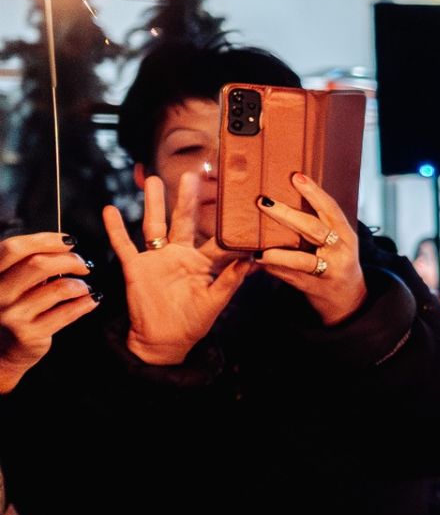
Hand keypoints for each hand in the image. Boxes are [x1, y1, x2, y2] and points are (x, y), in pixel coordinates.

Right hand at [0, 233, 96, 392]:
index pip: (15, 248)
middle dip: (69, 260)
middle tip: (83, 264)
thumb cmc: (10, 311)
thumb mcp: (8, 285)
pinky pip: (67, 312)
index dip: (45, 240)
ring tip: (85, 286)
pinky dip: (85, 303)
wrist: (0, 352)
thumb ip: (24, 266)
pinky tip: (91, 300)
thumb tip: (61, 245)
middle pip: (38, 264)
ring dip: (80, 284)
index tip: (68, 240)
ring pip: (57, 288)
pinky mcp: (30, 333)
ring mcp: (13, 314)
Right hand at [104, 173, 253, 364]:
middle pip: (184, 221)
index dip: (225, 222)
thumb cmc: (191, 323)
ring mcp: (157, 259)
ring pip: (155, 226)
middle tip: (193, 174)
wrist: (163, 340)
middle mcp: (180, 255)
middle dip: (188, 199)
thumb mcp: (215, 303)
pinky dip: (116, 229)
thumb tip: (253, 261)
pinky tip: (110, 210)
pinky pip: (124, 245)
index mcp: (203, 263)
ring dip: (154, 204)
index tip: (235, 200)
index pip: (216, 238)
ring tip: (154, 180)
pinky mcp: (136, 267)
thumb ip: (231, 281)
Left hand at [255, 174, 367, 325]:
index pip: (331, 209)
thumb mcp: (337, 242)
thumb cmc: (336, 262)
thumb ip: (319, 225)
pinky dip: (274, 268)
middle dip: (287, 215)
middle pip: (314, 229)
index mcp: (346, 235)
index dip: (314, 192)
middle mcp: (341, 251)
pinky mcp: (316, 287)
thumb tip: (284, 201)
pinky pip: (291, 276)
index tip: (296, 177)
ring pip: (302, 260)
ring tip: (259, 249)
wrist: (349, 298)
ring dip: (278, 254)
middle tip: (264, 202)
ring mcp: (330, 271)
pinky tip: (259, 261)